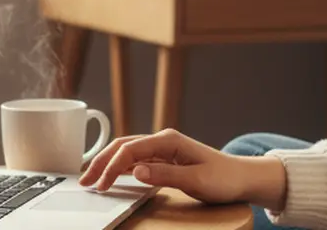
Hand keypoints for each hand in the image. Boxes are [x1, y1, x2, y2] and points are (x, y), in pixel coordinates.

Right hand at [78, 129, 286, 208]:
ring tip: (91, 179)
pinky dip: (120, 167)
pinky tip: (111, 176)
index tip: (100, 185)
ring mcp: (163, 149)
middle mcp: (163, 141)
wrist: (242, 177)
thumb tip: (135, 171)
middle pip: (123, 147)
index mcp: (169, 141)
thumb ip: (164, 174)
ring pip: (127, 152)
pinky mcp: (165, 158)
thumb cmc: (223, 178)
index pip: (130, 150)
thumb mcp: (195, 180)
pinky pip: (137, 160)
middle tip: (84, 181)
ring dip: (107, 164)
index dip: (111, 167)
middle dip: (101, 162)